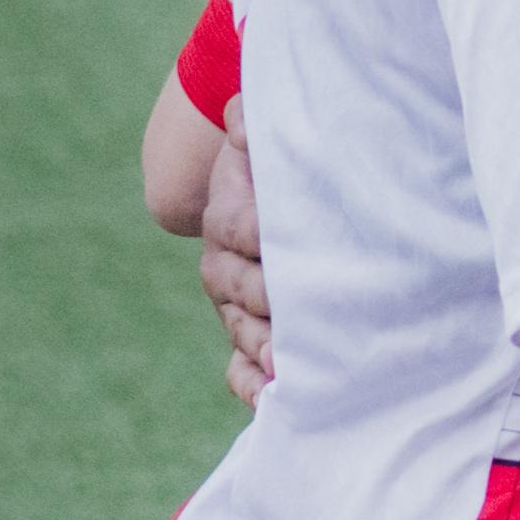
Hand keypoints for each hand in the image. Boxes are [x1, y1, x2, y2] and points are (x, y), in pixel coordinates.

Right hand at [201, 100, 273, 404]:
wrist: (280, 186)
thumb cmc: (284, 159)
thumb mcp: (268, 133)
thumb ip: (251, 123)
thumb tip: (240, 116)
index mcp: (230, 217)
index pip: (239, 228)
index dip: (256, 235)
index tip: (272, 243)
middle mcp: (227, 264)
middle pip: (239, 288)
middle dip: (265, 302)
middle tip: (292, 316)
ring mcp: (238, 304)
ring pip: (242, 331)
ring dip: (263, 351)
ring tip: (286, 369)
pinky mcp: (253, 332)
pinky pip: (241, 368)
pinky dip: (252, 386)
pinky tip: (271, 403)